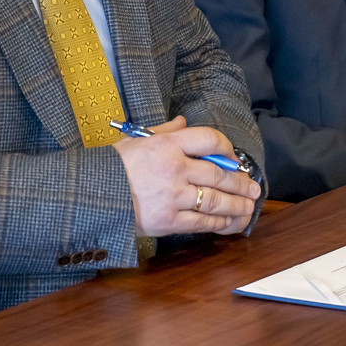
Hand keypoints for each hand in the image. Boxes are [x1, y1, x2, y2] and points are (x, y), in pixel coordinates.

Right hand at [113, 116, 260, 237]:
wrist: (92, 196)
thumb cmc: (113, 166)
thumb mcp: (137, 140)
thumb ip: (165, 130)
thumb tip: (184, 122)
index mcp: (168, 144)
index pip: (208, 139)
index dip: (227, 148)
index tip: (234, 158)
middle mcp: (175, 168)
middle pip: (218, 174)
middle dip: (240, 182)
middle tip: (254, 188)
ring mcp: (173, 195)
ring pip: (215, 200)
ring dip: (236, 205)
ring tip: (248, 207)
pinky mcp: (168, 220)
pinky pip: (201, 222)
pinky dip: (219, 223)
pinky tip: (229, 222)